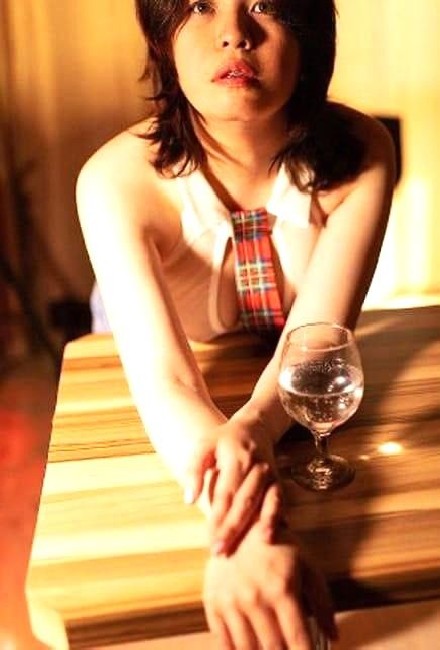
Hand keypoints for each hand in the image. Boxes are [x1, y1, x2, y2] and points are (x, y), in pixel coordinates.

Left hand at [184, 421, 282, 554]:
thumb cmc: (224, 439)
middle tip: (221, 551)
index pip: (226, 493)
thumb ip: (194, 470)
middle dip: (233, 529)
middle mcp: (257, 468)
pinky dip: (275, 519)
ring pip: (265, 504)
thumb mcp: (204, 446)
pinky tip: (270, 537)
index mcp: (237, 459)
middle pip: (245, 502)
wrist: (254, 427)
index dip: (218, 517)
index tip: (210, 538)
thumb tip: (189, 500)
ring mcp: (270, 475)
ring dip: (254, 528)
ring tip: (247, 550)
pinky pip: (279, 502)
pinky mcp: (278, 482)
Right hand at [203, 518, 337, 649]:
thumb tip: (334, 637)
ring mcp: (231, 602)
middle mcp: (255, 598)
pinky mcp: (213, 603)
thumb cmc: (279, 547)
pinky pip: (224, 643)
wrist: (240, 524)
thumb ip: (323, 603)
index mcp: (281, 589)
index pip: (298, 641)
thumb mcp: (307, 566)